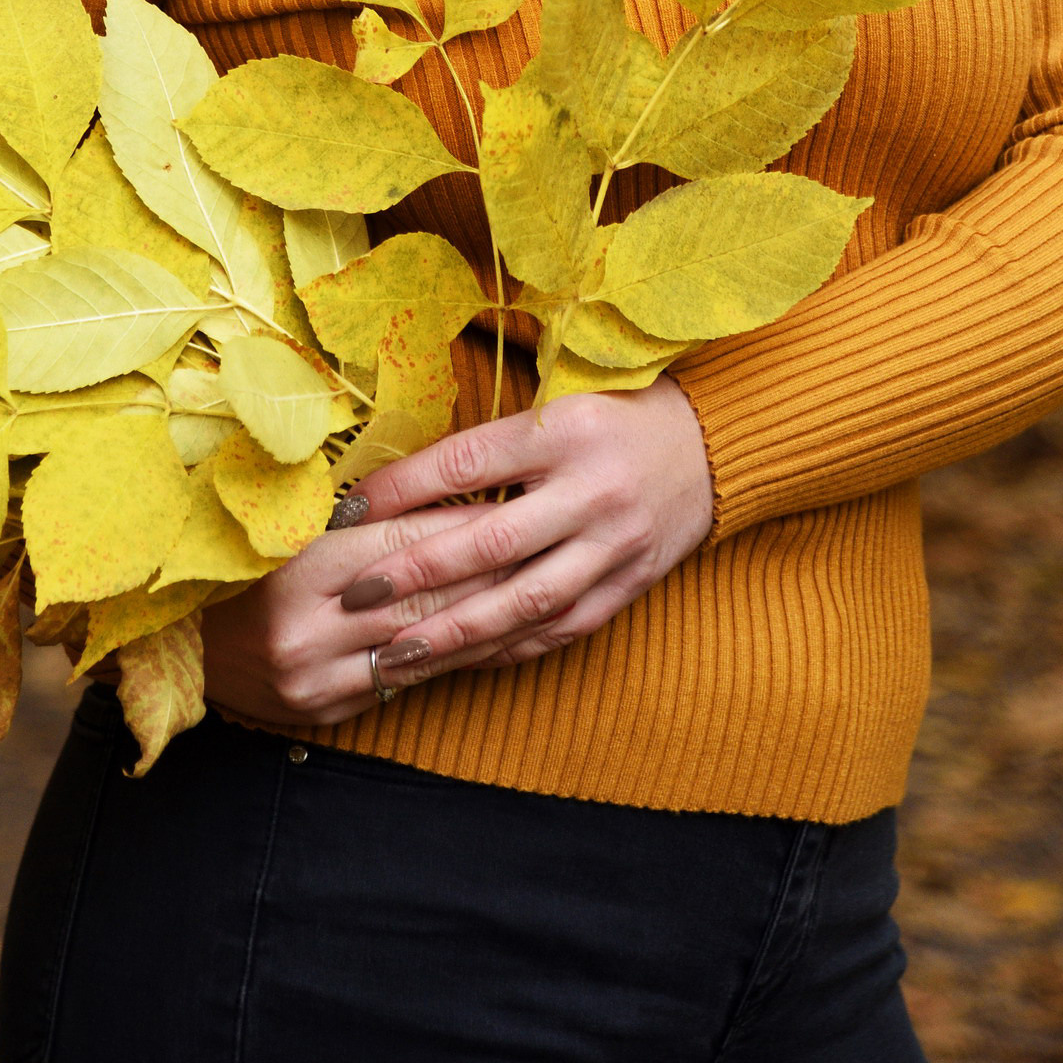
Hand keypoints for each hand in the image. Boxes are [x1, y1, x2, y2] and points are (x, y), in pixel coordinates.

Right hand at [198, 496, 521, 727]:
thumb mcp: (285, 526)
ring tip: (534, 589)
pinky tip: (490, 639)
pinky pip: (403, 683)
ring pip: (422, 648)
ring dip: (483, 620)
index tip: (509, 503)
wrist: (175, 644)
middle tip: (543, 545)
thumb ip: (354, 517)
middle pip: (423, 599)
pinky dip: (449, 659)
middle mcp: (308, 631)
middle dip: (490, 572)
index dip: (461, 522)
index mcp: (296, 570)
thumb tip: (437, 489)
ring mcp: (317, 680)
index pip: (402, 545)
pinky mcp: (325, 712)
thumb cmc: (236, 566)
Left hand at [338, 377, 713, 695]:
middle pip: (490, 541)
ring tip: (397, 653)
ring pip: (525, 600)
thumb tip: (401, 476)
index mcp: (566, 432)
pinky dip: (510, 646)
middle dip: (417, 573)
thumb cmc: (616, 416)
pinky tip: (465, 659)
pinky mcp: (629, 583)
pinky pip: (562, 626)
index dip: (403, 487)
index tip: (349, 508)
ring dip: (456, 632)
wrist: (712, 445)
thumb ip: (493, 441)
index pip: (469, 462)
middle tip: (357, 595)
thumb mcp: (559, 404)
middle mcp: (591, 491)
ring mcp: (615, 544)